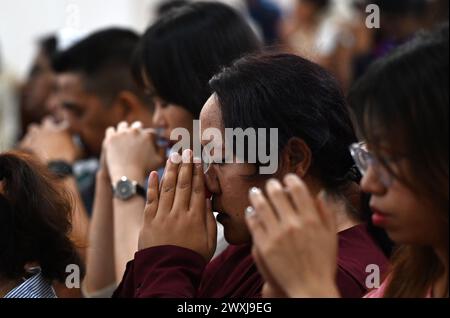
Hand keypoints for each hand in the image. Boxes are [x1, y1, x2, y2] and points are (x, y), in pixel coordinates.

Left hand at [20, 117, 81, 162]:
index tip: (67, 131)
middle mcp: (48, 129)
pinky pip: (26, 141)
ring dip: (37, 132)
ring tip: (39, 139)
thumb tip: (81, 147)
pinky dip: (28, 144)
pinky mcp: (26, 144)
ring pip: (34, 128)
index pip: (65, 123)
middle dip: (50, 124)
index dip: (66, 127)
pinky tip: (31, 149)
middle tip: (51, 131)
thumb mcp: (79, 153)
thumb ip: (80, 147)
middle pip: (47, 121)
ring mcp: (36, 136)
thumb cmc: (67, 160)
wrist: (49, 168)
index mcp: (62, 130)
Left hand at [103, 121, 163, 184]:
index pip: (151, 132)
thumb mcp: (159, 161)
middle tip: (135, 140)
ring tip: (123, 139)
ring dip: (124, 130)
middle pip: (137, 125)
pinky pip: (111, 130)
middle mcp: (136, 130)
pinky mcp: (111, 137)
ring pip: (123, 125)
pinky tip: (114, 141)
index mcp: (148, 135)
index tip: (148, 143)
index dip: (150, 138)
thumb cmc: (145, 170)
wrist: (127, 176)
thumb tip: (163, 145)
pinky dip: (113, 134)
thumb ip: (163, 151)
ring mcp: (122, 133)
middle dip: (137, 132)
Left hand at [138, 149, 216, 261]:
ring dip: (171, 170)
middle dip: (186, 165)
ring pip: (168, 188)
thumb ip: (210, 220)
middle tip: (187, 151)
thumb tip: (208, 201)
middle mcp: (179, 213)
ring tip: (173, 155)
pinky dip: (152, 185)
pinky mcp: (149, 221)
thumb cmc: (192, 258)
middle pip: (184, 184)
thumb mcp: (210, 242)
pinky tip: (154, 172)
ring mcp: (163, 216)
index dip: (198, 173)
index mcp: (196, 218)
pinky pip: (151, 199)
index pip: (198, 189)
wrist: (169, 272)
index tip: (198, 160)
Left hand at [245, 174, 339, 297]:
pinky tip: (251, 211)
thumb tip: (321, 193)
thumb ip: (327, 213)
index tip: (288, 178)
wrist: (309, 289)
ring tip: (255, 192)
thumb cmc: (322, 264)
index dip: (291, 179)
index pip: (298, 189)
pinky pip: (254, 223)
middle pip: (277, 194)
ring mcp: (276, 234)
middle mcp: (293, 224)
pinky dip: (251, 214)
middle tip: (270, 184)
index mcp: (311, 220)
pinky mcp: (263, 245)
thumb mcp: (332, 237)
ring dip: (257, 195)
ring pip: (262, 206)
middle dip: (272, 185)